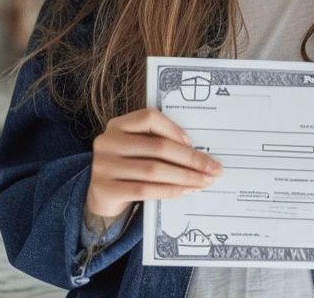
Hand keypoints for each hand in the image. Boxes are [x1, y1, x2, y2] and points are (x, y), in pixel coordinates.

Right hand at [86, 107, 223, 219]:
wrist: (101, 195)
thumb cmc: (129, 167)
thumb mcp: (138, 150)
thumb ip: (159, 145)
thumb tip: (200, 155)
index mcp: (117, 125)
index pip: (149, 117)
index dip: (174, 129)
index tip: (194, 144)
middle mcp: (107, 142)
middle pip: (157, 147)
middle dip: (191, 159)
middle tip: (213, 168)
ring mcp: (103, 166)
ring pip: (154, 170)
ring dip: (185, 177)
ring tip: (203, 181)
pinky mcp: (104, 189)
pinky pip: (145, 190)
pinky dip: (169, 190)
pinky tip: (185, 191)